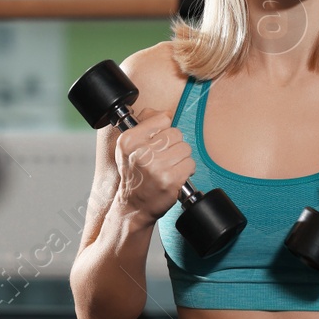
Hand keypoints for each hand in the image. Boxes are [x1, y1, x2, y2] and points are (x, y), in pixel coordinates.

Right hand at [113, 107, 194, 221]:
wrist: (134, 206)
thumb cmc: (134, 174)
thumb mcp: (128, 147)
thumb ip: (145, 124)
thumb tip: (166, 113)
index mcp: (129, 140)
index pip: (162, 119)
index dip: (163, 130)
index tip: (157, 142)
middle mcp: (141, 153)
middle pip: (176, 133)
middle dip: (173, 145)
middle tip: (163, 158)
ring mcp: (156, 167)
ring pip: (185, 148)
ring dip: (181, 158)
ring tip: (169, 167)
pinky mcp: (170, 180)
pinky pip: (190, 164)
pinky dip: (186, 170)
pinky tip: (175, 175)